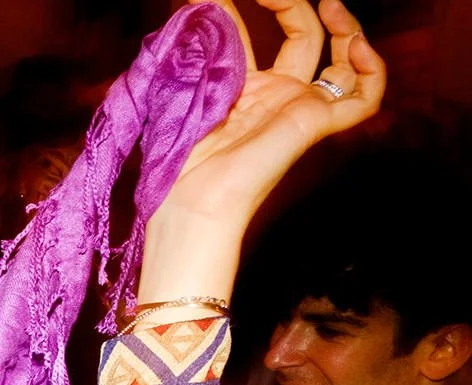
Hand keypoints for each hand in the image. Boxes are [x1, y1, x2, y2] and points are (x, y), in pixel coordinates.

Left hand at [154, 1, 383, 236]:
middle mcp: (274, 95)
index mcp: (239, 88)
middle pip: (305, 38)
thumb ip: (198, 44)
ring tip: (331, 4)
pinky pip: (365, 99)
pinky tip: (357, 45)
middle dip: (297, 7)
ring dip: (346, 28)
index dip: (242, 8)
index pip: (250, 35)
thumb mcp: (185, 85)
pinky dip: (373, 70)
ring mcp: (299, 109)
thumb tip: (197, 0)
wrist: (193, 196)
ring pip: (342, 65)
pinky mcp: (317, 125)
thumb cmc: (178, 154)